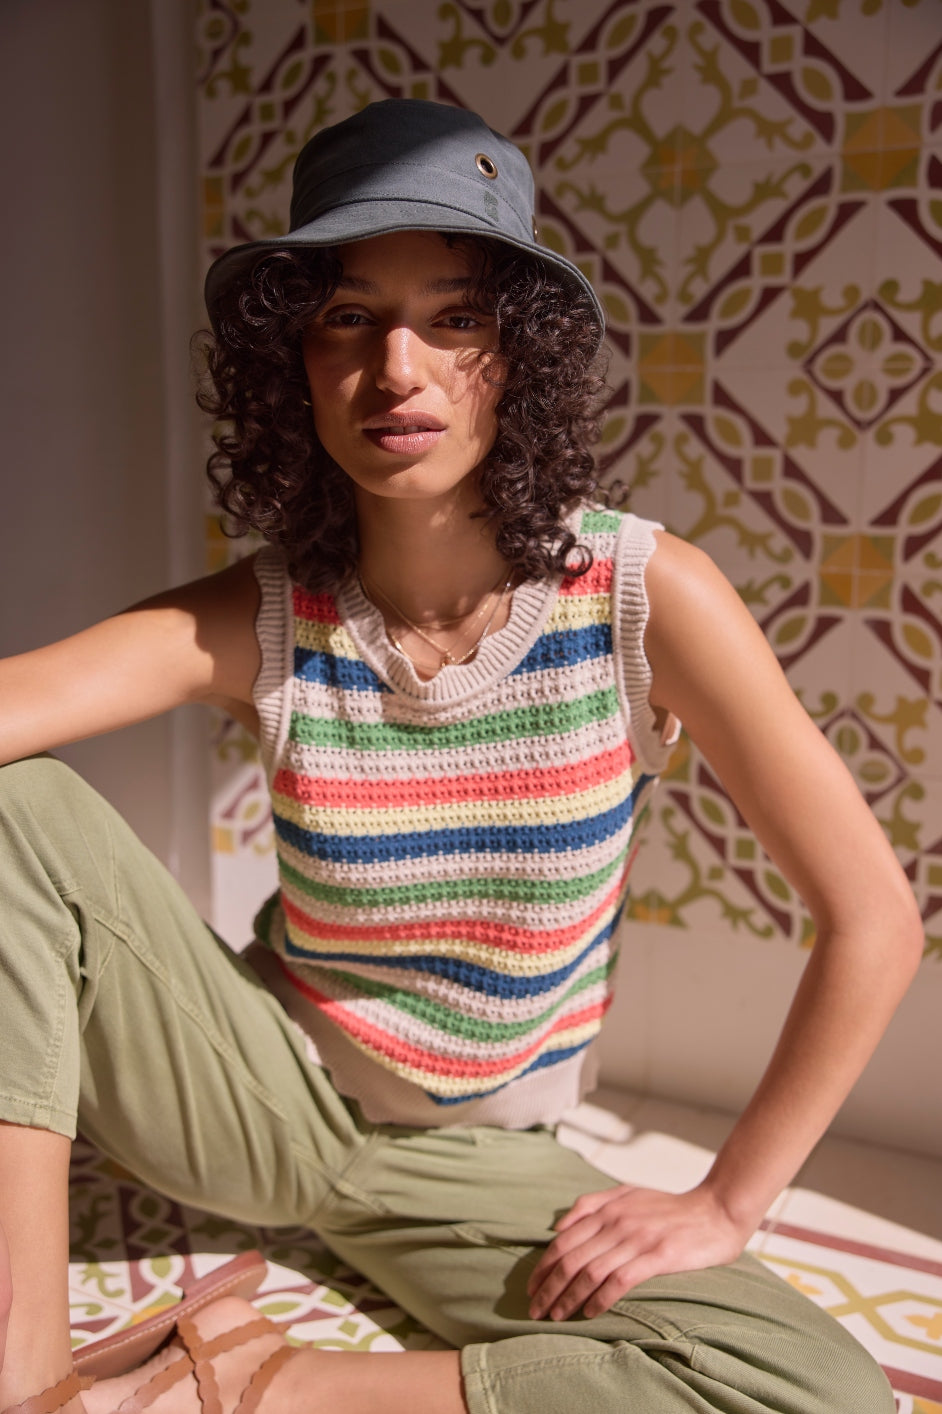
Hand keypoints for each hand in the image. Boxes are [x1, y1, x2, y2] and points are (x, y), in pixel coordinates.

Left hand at [526, 1183, 751, 1320]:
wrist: (716, 1210)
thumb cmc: (670, 1206)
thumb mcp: (628, 1193)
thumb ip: (592, 1204)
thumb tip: (558, 1226)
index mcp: (608, 1208)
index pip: (564, 1239)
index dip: (543, 1265)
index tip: (531, 1286)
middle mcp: (617, 1222)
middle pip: (571, 1258)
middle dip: (548, 1286)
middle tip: (534, 1309)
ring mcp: (637, 1239)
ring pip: (590, 1271)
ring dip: (568, 1297)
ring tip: (555, 1316)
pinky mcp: (657, 1257)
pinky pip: (619, 1281)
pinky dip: (600, 1298)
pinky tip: (590, 1313)